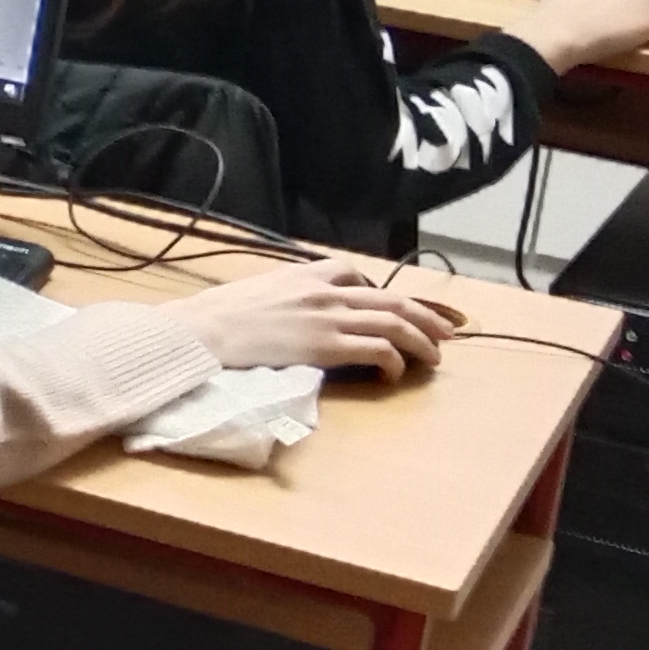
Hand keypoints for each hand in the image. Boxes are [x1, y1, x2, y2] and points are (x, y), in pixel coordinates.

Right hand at [158, 256, 455, 377]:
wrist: (201, 330)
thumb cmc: (215, 316)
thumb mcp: (254, 291)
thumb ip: (281, 295)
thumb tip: (289, 310)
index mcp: (304, 275)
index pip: (355, 275)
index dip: (383, 292)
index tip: (397, 306)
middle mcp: (324, 292)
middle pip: (391, 299)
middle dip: (425, 316)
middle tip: (447, 331)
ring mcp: (328, 318)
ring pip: (394, 323)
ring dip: (422, 340)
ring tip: (435, 356)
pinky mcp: (327, 347)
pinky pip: (377, 351)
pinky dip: (394, 362)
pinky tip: (395, 374)